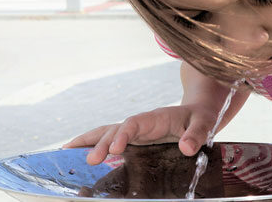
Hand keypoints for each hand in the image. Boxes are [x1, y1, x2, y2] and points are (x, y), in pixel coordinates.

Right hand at [62, 104, 218, 164]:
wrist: (198, 112)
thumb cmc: (200, 117)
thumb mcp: (204, 124)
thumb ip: (196, 134)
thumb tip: (187, 148)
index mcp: (154, 118)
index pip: (133, 124)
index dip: (123, 135)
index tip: (115, 149)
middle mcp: (139, 123)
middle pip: (114, 130)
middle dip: (101, 143)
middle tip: (90, 160)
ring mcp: (134, 132)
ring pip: (106, 133)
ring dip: (88, 142)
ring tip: (67, 152)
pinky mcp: (133, 140)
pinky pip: (110, 141)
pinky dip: (92, 144)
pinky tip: (77, 153)